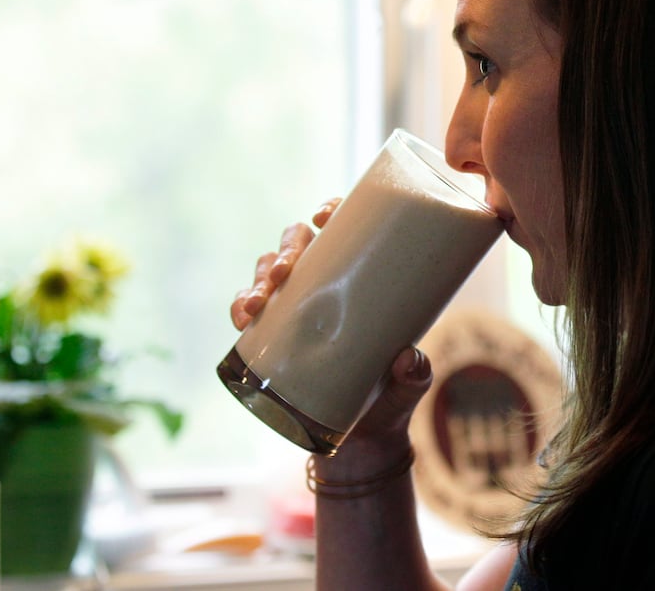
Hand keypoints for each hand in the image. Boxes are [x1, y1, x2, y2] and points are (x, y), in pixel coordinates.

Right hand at [227, 197, 432, 469]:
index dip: (330, 212)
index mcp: (362, 282)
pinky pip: (248, 308)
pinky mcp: (274, 335)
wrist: (362, 443)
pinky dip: (240, 305)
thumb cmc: (392, 400)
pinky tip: (243, 318)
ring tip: (261, 298)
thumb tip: (406, 359)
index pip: (345, 231)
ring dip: (260, 274)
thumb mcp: (409, 386)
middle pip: (299, 243)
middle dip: (286, 247)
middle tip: (286, 269)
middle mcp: (326, 286)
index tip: (324, 216)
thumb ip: (415, 375)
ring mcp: (297, 308)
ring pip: (269, 269)